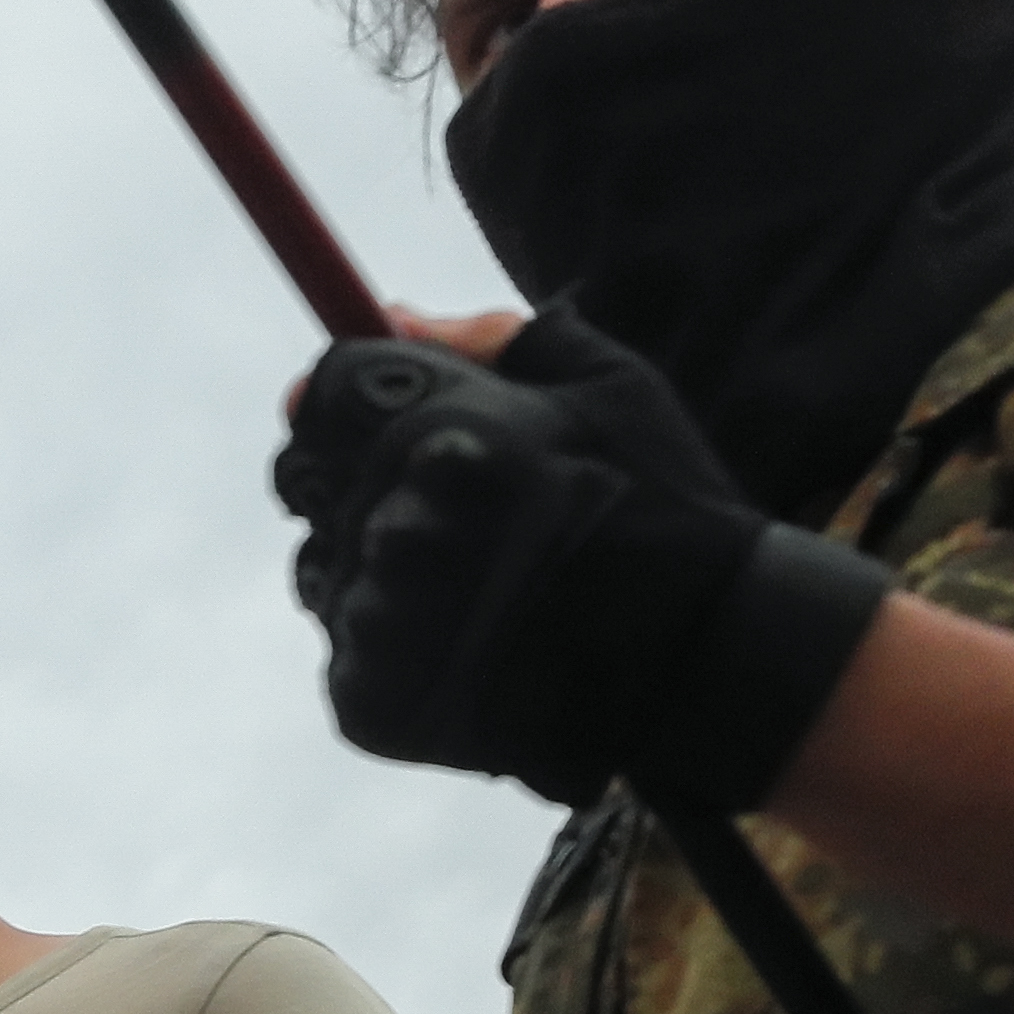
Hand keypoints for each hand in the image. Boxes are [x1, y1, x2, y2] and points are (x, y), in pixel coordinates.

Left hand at [274, 315, 884, 810]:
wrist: (706, 666)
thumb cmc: (666, 511)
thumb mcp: (609, 387)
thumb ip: (489, 339)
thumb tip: (392, 314)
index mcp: (440, 433)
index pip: (318, 396)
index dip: (344, 407)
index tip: (382, 428)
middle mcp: (395, 522)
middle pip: (307, 481)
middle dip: (358, 484)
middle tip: (449, 515)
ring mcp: (378, 618)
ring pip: (322, 569)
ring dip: (375, 571)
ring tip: (477, 587)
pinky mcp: (370, 699)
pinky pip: (346, 653)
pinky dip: (393, 649)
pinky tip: (472, 646)